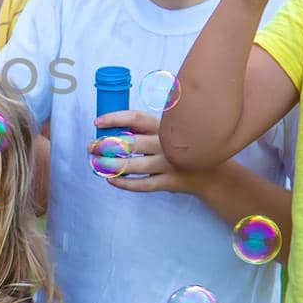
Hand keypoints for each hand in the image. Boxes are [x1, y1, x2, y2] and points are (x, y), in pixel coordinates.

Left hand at [88, 110, 203, 194]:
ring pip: (134, 166)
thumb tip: (111, 128)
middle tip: (92, 147)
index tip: (97, 122)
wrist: (210, 173)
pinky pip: (142, 184)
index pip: (136, 118)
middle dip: (107, 145)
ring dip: (111, 165)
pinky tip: (111, 180)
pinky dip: (124, 183)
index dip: (115, 118)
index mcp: (164, 127)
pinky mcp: (169, 182)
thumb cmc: (179, 149)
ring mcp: (168, 164)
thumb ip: (145, 129)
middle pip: (131, 143)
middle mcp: (166, 144)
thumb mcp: (168, 133)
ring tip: (96, 163)